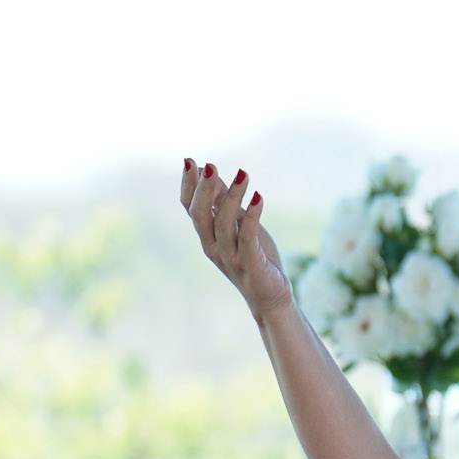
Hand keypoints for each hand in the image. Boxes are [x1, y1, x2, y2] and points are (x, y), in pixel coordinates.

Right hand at [181, 158, 291, 319]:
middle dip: (203, 188)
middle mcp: (213, 246)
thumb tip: (211, 174)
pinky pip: (247, 237)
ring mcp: (230, 256)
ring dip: (232, 196)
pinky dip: (252, 216)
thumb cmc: (255, 258)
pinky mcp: (250, 264)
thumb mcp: (239, 226)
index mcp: (207, 236)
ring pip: (223, 223)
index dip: (188, 185)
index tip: (190, 161)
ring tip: (243, 174)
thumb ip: (225, 204)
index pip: (190, 208)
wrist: (270, 297)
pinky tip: (259, 196)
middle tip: (210, 165)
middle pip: (200, 215)